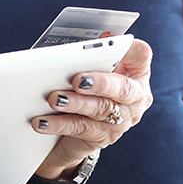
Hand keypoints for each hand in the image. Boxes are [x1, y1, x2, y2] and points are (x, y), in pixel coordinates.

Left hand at [30, 38, 154, 174]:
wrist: (70, 131)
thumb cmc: (78, 89)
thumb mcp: (85, 70)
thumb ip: (82, 60)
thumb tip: (62, 53)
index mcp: (134, 73)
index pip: (140, 56)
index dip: (130, 50)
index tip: (112, 46)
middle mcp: (134, 97)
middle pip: (123, 88)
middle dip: (100, 83)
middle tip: (77, 80)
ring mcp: (122, 119)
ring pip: (100, 109)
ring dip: (75, 103)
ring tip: (54, 99)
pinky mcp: (104, 137)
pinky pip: (81, 129)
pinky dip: (59, 124)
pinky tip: (42, 121)